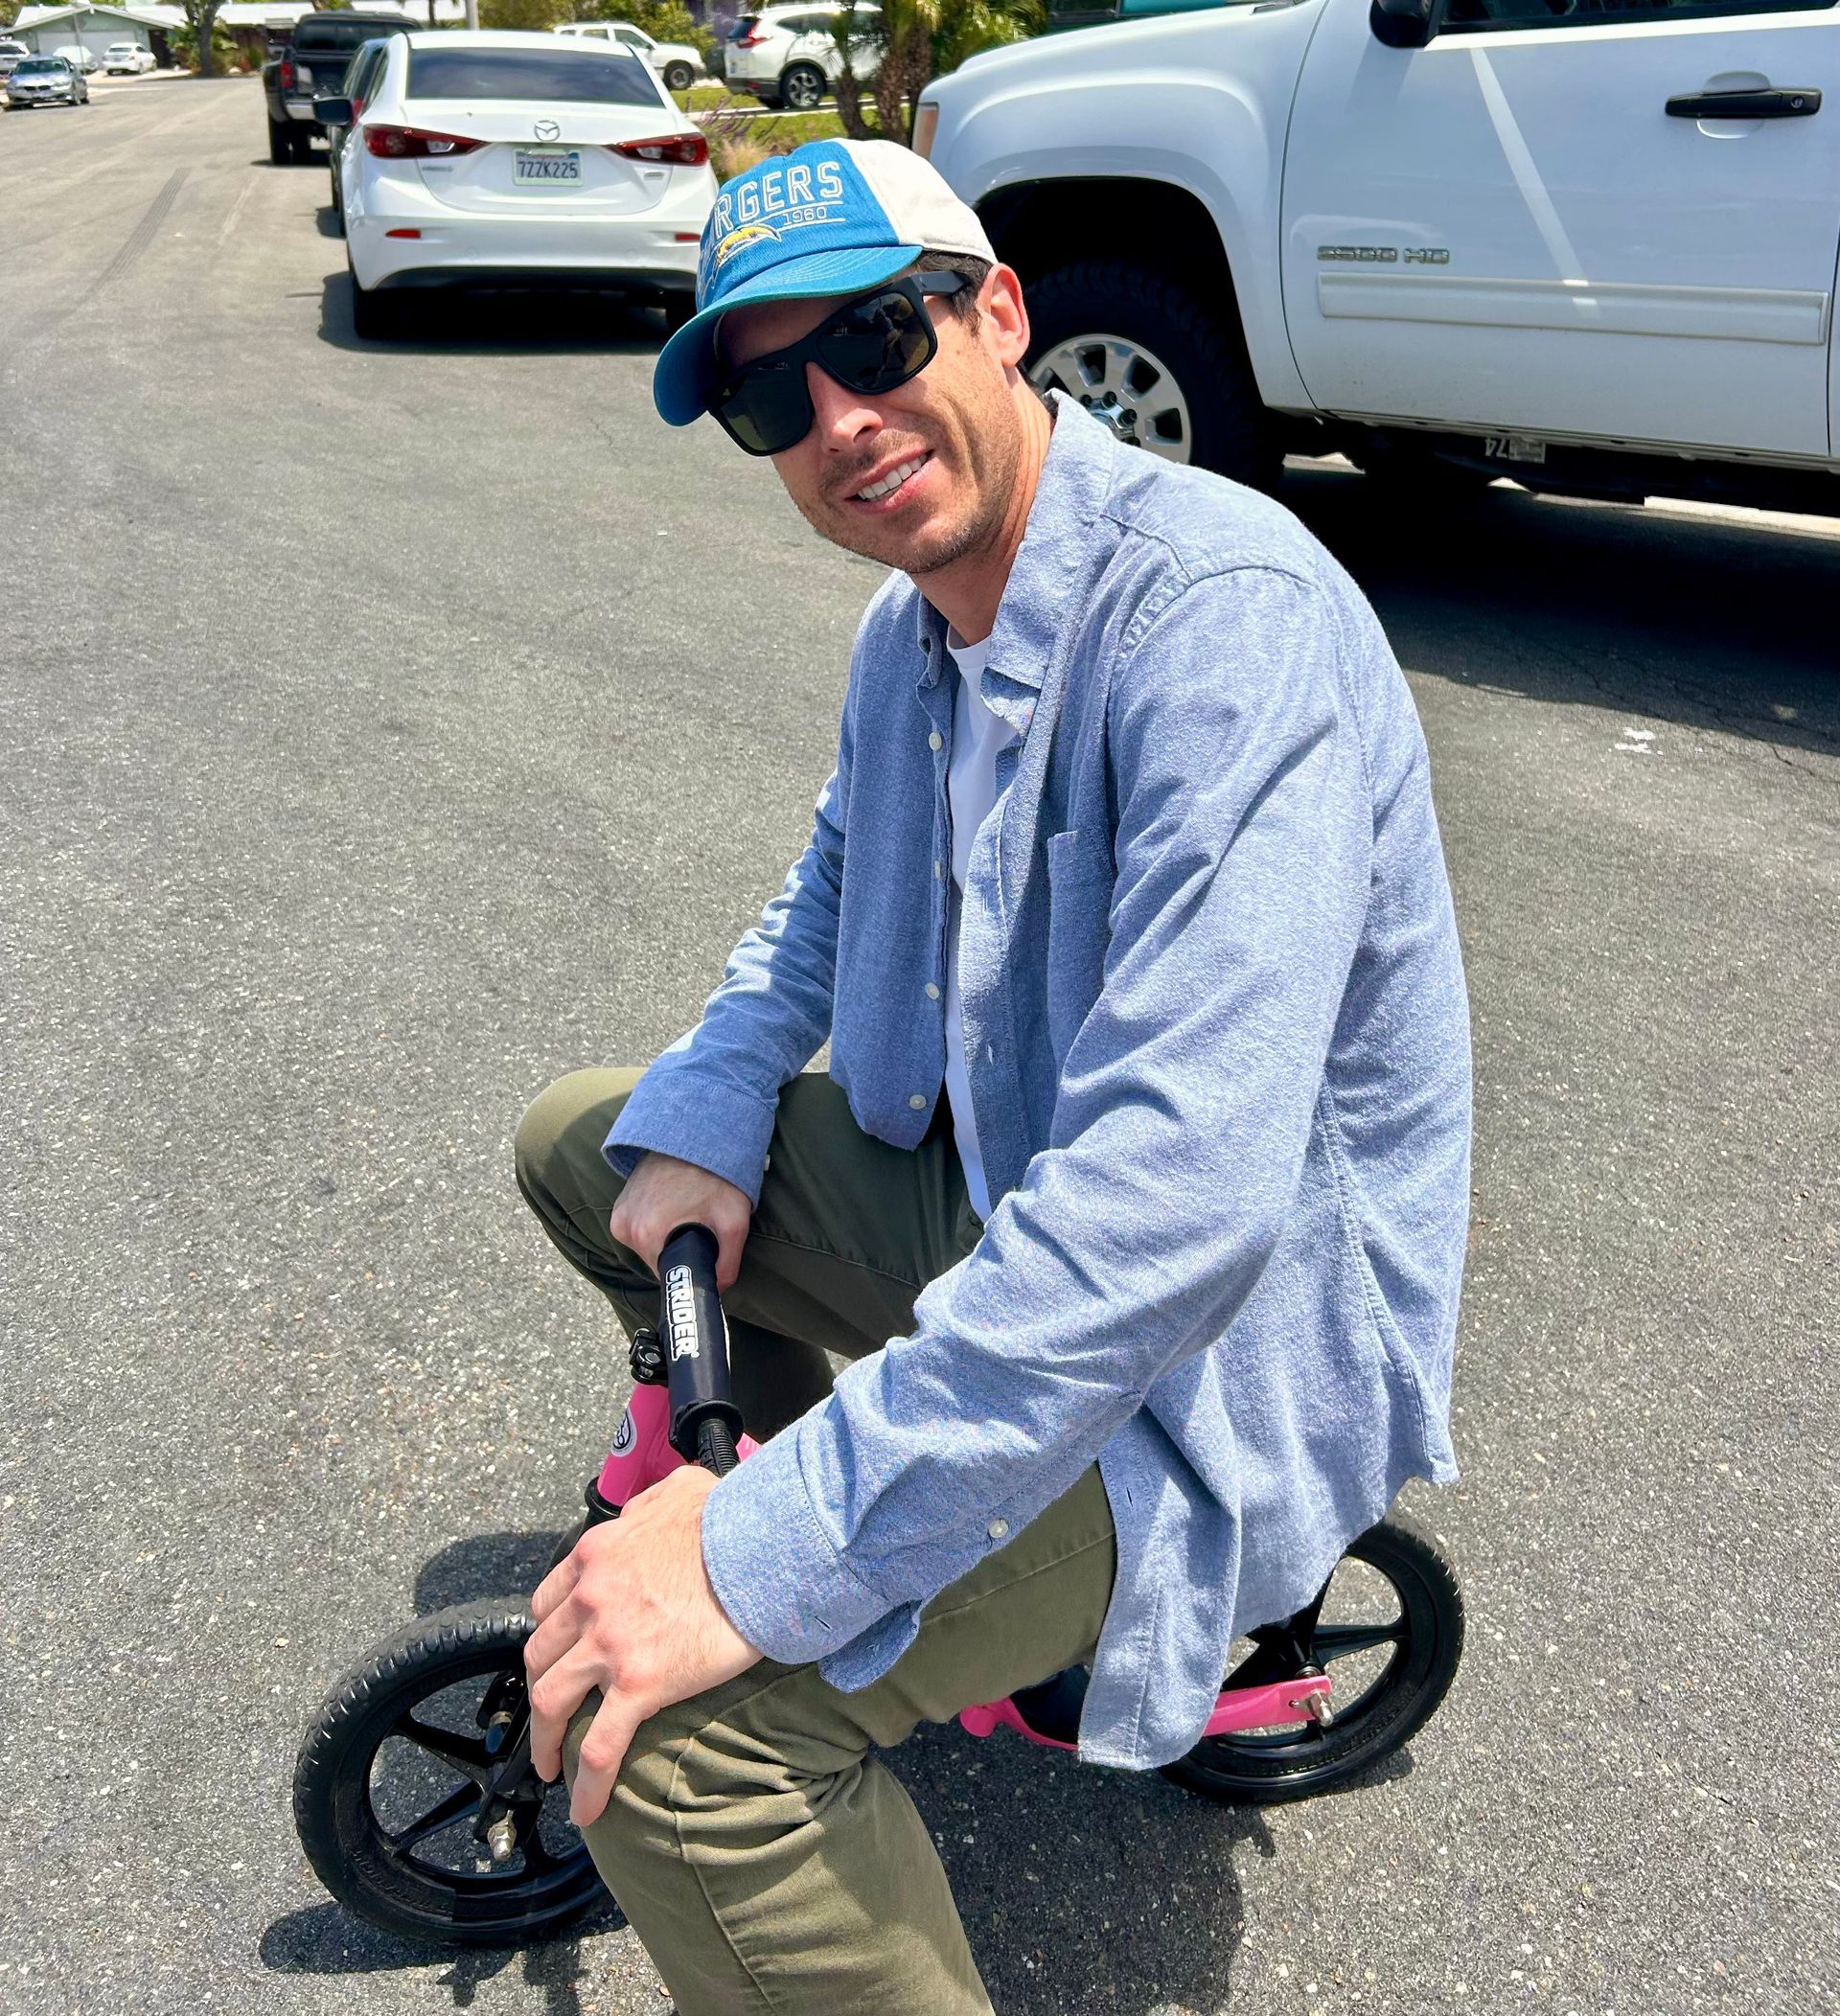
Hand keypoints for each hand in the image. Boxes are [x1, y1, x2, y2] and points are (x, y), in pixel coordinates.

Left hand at [525, 1465, 760, 1825]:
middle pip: (540, 1654)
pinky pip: (600, 1745)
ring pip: (551, 1702)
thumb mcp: (679, 1489)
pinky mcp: (640, 1685)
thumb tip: (655, 1512)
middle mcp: (590, 1599)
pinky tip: (586, 1808)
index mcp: (596, 1554)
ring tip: (551, 1766)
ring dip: (544, 1740)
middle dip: (538, 1688)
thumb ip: (651, 1503)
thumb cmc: (731, 1514)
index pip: (548, 1602)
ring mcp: (610, 1645)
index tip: (558, 1654)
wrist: (763, 1544)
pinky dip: (586, 1782)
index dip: (549, 1633)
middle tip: (551, 1714)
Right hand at [610, 1151, 751, 1293]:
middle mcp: (626, 1228)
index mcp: (648, 1236)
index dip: (689, 1270)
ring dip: (667, 1236)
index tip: (703, 1253)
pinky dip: (656, 1223)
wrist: (694, 1133)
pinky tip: (673, 1205)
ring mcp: (619, 1216)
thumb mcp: (734, 1222)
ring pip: (648, 1246)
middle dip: (680, 1251)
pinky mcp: (619, 1205)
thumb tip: (718, 1290)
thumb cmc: (716, 1176)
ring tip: (687, 1212)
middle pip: (658, 1261)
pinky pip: (639, 1229)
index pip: (669, 1277)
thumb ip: (728, 1266)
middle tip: (699, 1226)